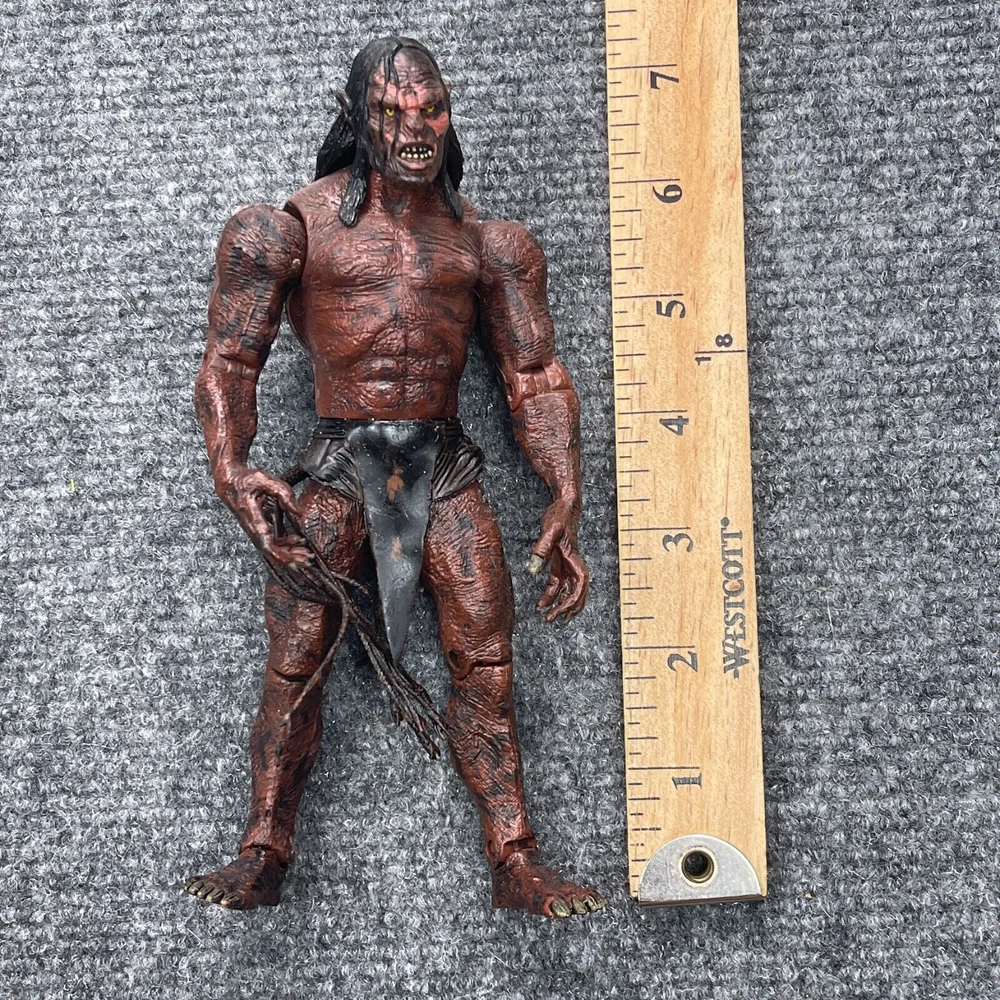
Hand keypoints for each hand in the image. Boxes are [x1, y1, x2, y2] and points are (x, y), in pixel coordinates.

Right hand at [216, 468, 313, 569]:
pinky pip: (271, 541)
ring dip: (289, 551)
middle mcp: (251, 527)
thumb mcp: (265, 480)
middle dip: (290, 557)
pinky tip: (297, 540)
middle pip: (270, 550)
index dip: (281, 554)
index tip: (296, 559)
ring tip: (306, 553)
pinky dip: (285, 543)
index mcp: (251, 517)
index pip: (265, 543)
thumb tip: (298, 512)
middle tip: (308, 558)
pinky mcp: (258, 527)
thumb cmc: (244, 479)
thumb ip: (284, 493)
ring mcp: (254, 529)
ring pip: (271, 547)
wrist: (228, 480)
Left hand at [528, 496, 588, 622]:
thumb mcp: (550, 530)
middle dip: (567, 608)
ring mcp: (568, 564)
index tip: (562, 611)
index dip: (573, 600)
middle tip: (554, 620)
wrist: (565, 504)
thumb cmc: (560, 515)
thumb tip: (532, 571)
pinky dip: (552, 594)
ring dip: (560, 604)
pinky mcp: (560, 561)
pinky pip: (559, 583)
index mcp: (575, 559)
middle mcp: (574, 564)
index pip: (580, 585)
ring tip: (548, 616)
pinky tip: (542, 602)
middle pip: (576, 592)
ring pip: (568, 590)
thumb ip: (541, 550)